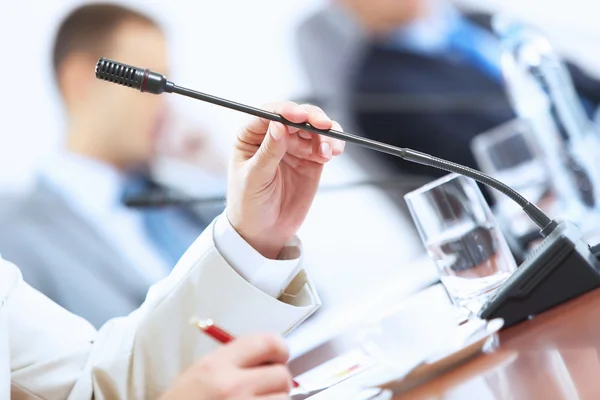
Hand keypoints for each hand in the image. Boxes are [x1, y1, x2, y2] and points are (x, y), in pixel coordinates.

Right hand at [160, 333, 292, 399]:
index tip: (279, 356)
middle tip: (265, 387)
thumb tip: (269, 358)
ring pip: (283, 399)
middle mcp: (231, 387)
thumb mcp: (199, 374)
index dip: (279, 349)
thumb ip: (233, 361)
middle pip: (281, 375)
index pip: (267, 342)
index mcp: (216, 366)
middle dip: (277, 381)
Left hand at [227, 102, 344, 257]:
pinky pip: (324, 145)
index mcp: (251, 135)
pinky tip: (333, 152)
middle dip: (312, 118)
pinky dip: (332, 144)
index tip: (299, 116)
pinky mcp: (310, 159)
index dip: (285, 111)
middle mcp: (273, 136)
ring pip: (313, 128)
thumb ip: (268, 152)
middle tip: (324, 126)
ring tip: (330, 150)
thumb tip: (279, 125)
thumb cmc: (248, 204)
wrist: (264, 231)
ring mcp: (294, 146)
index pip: (268, 114)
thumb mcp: (254, 178)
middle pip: (295, 116)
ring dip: (326, 133)